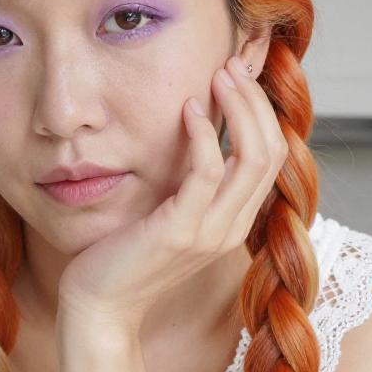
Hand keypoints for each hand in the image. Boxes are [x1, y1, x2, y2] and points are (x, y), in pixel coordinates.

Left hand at [56, 54, 289, 334]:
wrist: (100, 306)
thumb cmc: (125, 255)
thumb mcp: (168, 212)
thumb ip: (190, 182)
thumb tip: (196, 130)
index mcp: (233, 222)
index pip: (271, 158)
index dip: (262, 112)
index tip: (239, 76)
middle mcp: (231, 228)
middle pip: (271, 152)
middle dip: (257, 102)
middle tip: (233, 65)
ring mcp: (210, 232)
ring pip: (252, 159)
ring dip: (240, 109)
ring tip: (219, 75)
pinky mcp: (180, 232)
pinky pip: (206, 174)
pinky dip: (202, 135)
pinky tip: (188, 108)